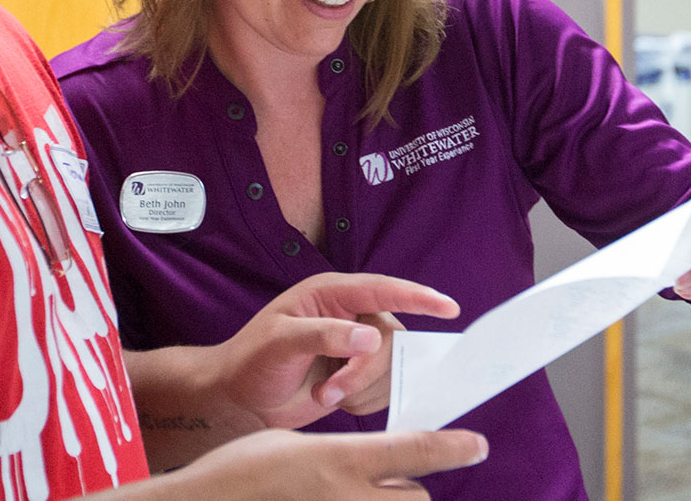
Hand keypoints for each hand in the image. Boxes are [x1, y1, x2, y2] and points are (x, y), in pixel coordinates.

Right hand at [161, 428, 487, 499]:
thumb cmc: (239, 471)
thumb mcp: (294, 444)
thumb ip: (342, 453)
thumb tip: (377, 460)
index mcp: (338, 458)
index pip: (416, 450)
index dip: (454, 448)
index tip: (478, 445)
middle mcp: (346, 497)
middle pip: (416, 496)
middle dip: (410, 489)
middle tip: (387, 483)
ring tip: (358, 497)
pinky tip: (334, 499)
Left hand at [213, 273, 458, 428]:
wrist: (241, 399)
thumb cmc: (251, 361)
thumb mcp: (280, 342)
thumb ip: (324, 335)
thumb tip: (371, 338)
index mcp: (331, 293)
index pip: (382, 289)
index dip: (418, 297)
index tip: (448, 308)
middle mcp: (351, 314)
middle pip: (391, 339)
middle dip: (365, 372)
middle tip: (329, 392)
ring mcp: (358, 346)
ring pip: (392, 368)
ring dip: (360, 389)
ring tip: (323, 394)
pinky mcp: (360, 375)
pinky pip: (385, 388)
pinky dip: (363, 401)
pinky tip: (334, 399)